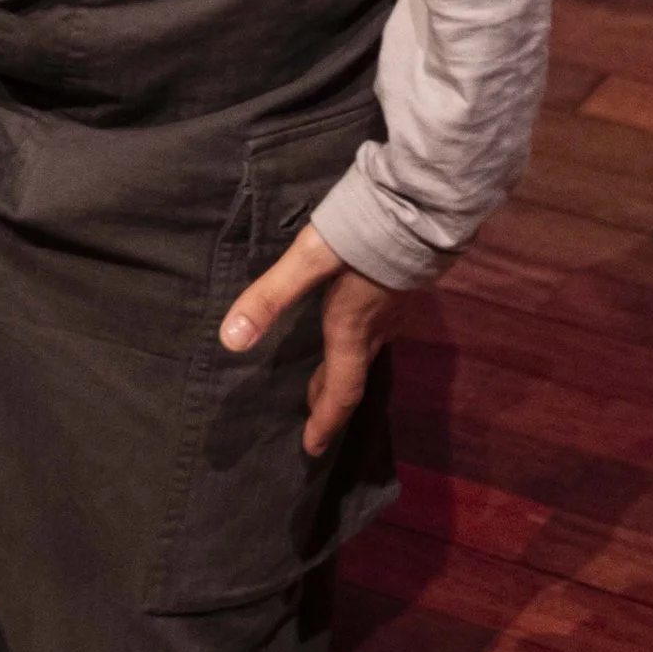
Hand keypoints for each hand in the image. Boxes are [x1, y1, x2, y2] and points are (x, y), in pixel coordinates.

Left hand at [219, 222, 397, 455]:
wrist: (422, 203)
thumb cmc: (363, 231)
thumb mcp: (308, 260)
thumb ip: (269, 296)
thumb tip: (230, 341)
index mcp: (353, 329)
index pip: (341, 391)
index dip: (325, 421)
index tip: (311, 448)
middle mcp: (379, 328)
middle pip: (354, 375)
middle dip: (332, 399)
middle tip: (315, 419)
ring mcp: (397, 309)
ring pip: (369, 352)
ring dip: (347, 371)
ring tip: (329, 378)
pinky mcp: (404, 288)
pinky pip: (381, 331)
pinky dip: (361, 344)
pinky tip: (357, 326)